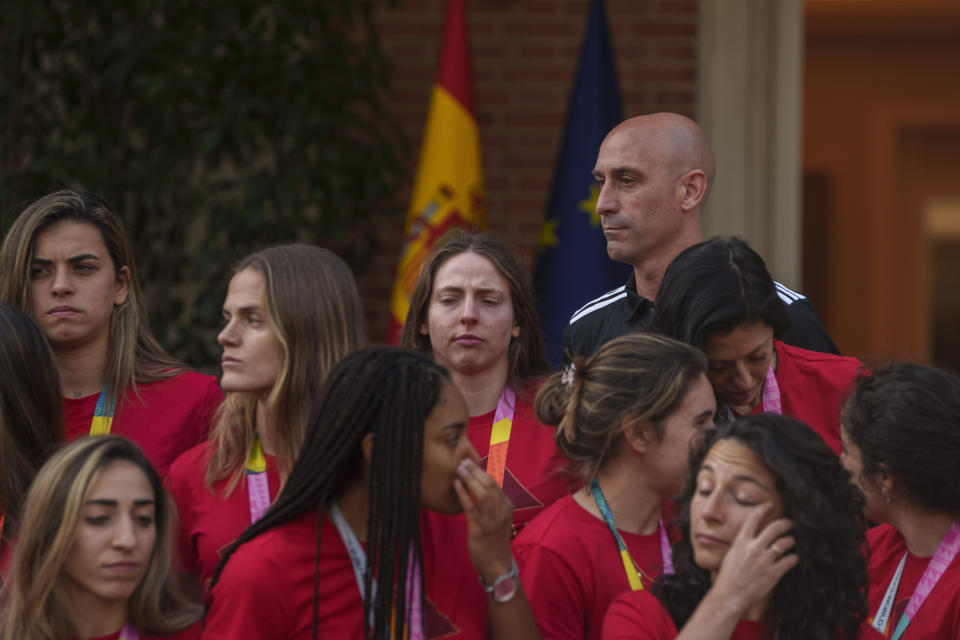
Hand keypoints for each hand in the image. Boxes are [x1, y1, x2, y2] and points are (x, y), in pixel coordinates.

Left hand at [454, 458, 514, 583]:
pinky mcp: (479, 530)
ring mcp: (491, 521)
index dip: (483, 470)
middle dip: (476, 471)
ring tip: (459, 469)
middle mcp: (501, 511)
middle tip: (463, 461)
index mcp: (507, 506)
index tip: (471, 460)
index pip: (495, 483)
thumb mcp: (498, 517)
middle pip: (489, 485)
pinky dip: (463, 494)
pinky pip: (471, 509)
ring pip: (482, 494)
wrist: (497, 564)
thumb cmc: (495, 539)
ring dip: (470, 479)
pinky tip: (456, 485)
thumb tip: (479, 482)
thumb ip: (492, 501)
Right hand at [709, 505, 797, 614]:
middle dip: (785, 523)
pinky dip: (794, 558)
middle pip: (774, 528)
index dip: (763, 509)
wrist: (730, 594)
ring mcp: (764, 560)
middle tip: (790, 523)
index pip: (754, 518)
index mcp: (741, 541)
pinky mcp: (773, 573)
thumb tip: (752, 536)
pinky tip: (794, 558)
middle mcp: (754, 548)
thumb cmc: (728, 575)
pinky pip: (789, 561)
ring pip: (784, 543)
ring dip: (791, 540)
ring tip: (792, 541)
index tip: (770, 505)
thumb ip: (743, 544)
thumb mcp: (732, 554)